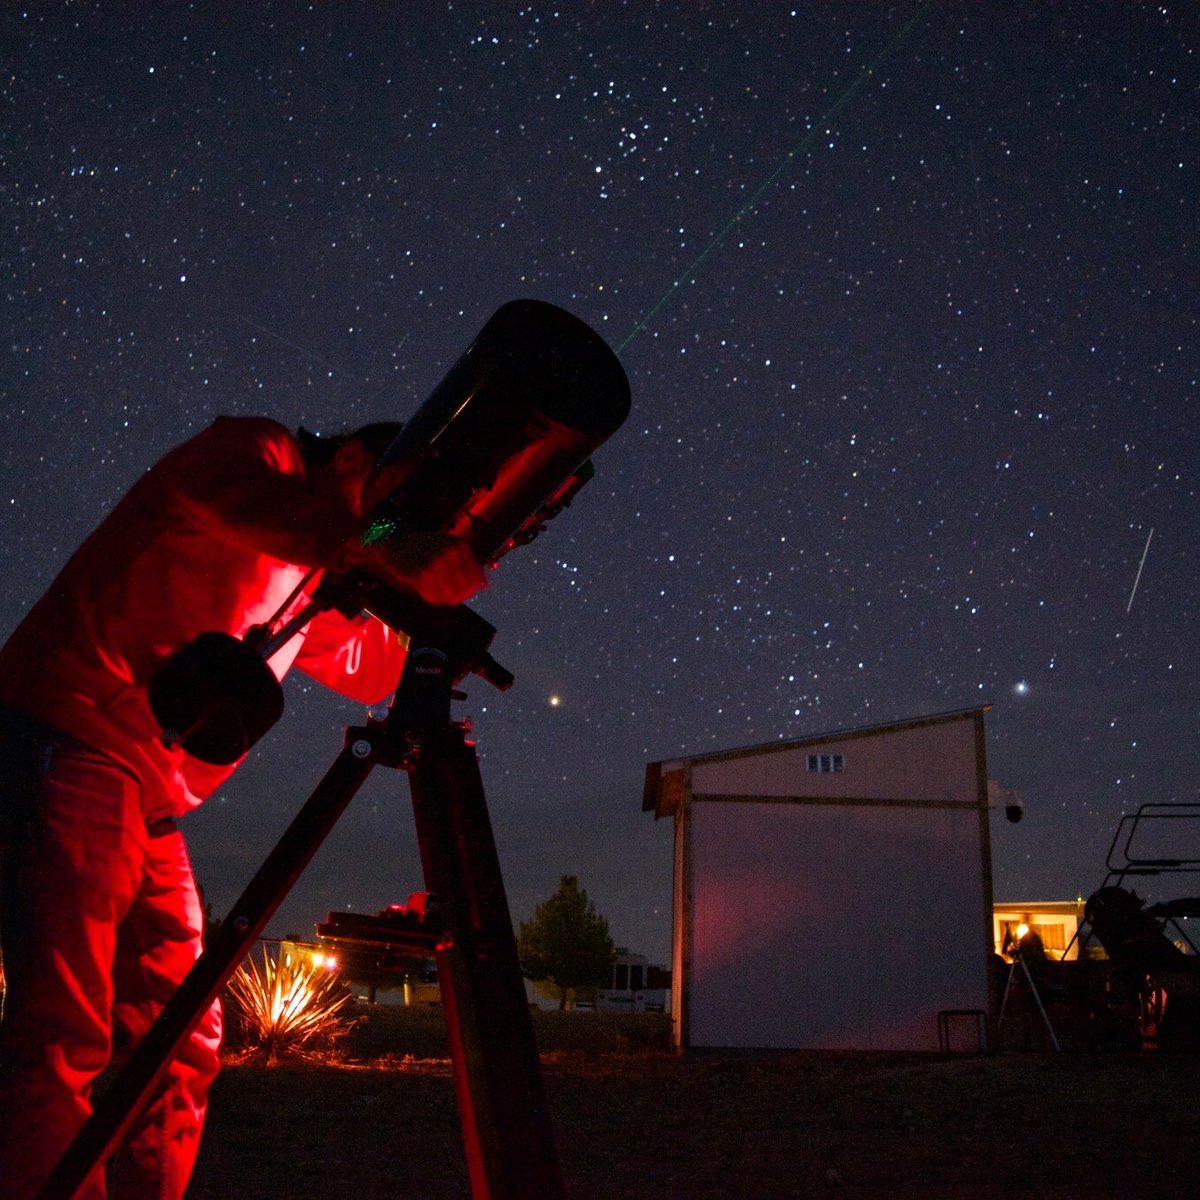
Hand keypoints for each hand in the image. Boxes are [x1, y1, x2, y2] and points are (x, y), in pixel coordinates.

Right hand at [364, 530, 486, 605]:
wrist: (395, 541)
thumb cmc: (425, 548)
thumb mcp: (450, 548)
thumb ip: (468, 565)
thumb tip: (485, 586)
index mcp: (460, 545)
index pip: (476, 579)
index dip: (469, 591)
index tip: (460, 594)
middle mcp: (451, 553)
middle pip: (464, 590)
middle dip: (456, 597)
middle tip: (445, 597)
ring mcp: (436, 562)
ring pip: (448, 596)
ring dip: (441, 598)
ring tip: (433, 591)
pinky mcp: (421, 573)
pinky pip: (432, 597)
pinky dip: (428, 597)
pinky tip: (423, 590)